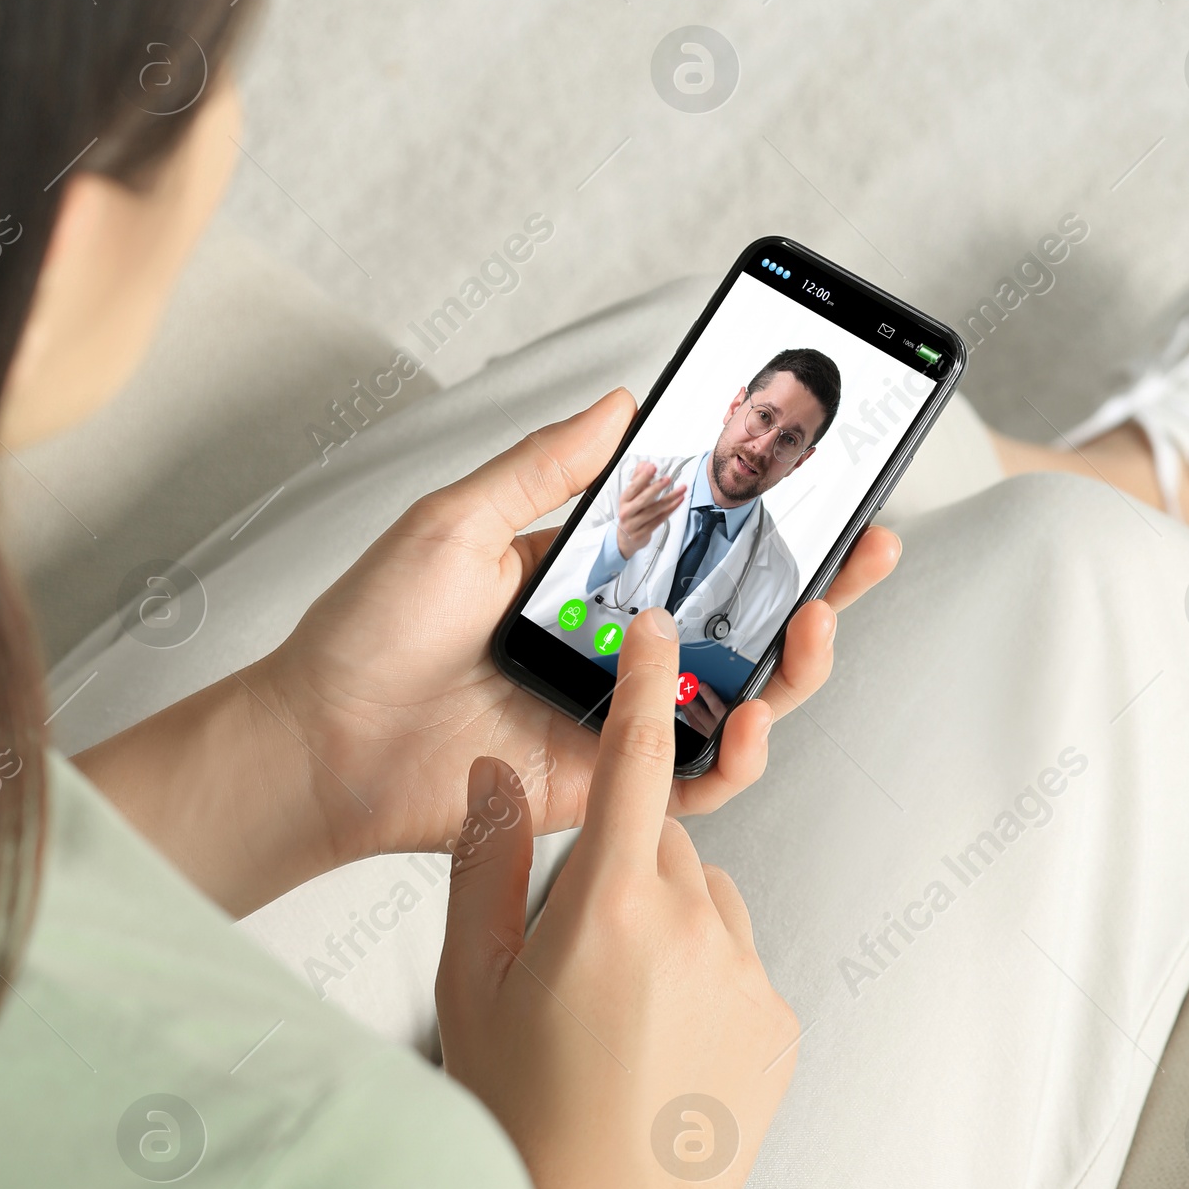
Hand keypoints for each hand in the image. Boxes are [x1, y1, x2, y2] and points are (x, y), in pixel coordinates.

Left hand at [264, 390, 901, 867]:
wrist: (320, 741)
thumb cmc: (370, 631)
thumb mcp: (458, 522)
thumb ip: (546, 469)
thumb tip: (624, 404)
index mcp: (586, 576)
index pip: (699, 541)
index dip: (765, 517)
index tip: (821, 478)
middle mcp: (615, 645)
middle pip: (742, 618)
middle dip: (819, 585)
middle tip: (867, 546)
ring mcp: (617, 716)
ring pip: (740, 696)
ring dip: (796, 664)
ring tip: (818, 623)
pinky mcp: (607, 784)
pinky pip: (695, 779)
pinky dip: (738, 753)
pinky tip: (753, 715)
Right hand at [436, 609, 797, 1188]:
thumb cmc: (516, 1115)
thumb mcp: (467, 981)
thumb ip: (482, 863)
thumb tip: (494, 776)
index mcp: (607, 905)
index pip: (634, 760)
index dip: (643, 683)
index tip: (655, 628)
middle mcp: (694, 927)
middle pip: (661, 841)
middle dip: (619, 867)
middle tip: (569, 952)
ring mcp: (748, 978)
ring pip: (702, 902)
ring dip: (663, 925)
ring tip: (609, 1017)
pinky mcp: (779, 1027)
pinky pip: (735, 964)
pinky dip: (701, 981)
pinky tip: (652, 1050)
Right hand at [615, 456, 686, 556]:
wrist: (625, 539)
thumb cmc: (631, 513)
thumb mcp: (631, 495)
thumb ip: (638, 478)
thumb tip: (645, 464)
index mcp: (624, 500)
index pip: (633, 487)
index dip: (643, 477)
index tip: (652, 467)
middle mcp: (627, 512)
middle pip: (643, 499)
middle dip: (656, 487)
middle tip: (668, 478)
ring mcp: (635, 524)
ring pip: (654, 510)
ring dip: (669, 498)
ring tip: (681, 489)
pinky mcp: (643, 533)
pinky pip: (659, 520)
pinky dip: (670, 510)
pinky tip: (678, 501)